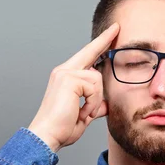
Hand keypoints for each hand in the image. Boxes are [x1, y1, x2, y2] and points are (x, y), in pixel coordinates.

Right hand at [27, 22, 119, 150]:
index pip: (87, 56)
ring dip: (95, 100)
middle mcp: (64, 71)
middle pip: (91, 53)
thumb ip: (94, 105)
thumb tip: (106, 104)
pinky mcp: (68, 79)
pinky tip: (81, 112)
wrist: (47, 136)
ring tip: (84, 112)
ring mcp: (65, 73)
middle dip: (104, 41)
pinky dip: (92, 103)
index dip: (100, 43)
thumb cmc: (62, 128)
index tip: (113, 30)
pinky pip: (94, 88)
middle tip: (117, 28)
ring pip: (97, 78)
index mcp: (66, 77)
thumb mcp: (84, 114)